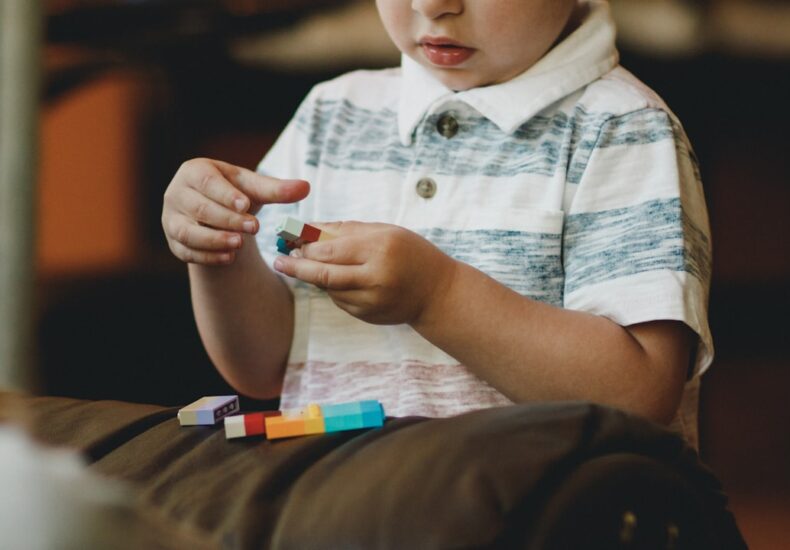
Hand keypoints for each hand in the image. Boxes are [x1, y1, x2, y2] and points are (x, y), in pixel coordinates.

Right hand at [162, 158, 308, 264]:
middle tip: (253, 228)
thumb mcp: (255, 190)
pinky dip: (207, 256)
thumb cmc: (235, 195)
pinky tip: (229, 258)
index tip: (246, 204)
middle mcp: (177, 194)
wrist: (216, 215)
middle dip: (227, 219)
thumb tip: (306, 187)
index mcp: (194, 172)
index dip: (226, 194)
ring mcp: (171, 219)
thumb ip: (277, 189)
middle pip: (199, 208)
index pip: (207, 182)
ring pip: (187, 231)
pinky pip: (186, 251)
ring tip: (238, 245)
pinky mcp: (174, 242)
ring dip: (213, 240)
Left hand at [273, 222, 457, 325]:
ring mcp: (371, 300)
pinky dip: (332, 289)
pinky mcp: (368, 316)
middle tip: (280, 261)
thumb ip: (346, 229)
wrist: (437, 292)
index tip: (289, 240)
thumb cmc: (410, 253)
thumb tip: (308, 228)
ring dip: (314, 277)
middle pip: (323, 274)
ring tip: (305, 265)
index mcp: (380, 249)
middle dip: (297, 267)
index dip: (306, 246)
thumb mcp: (384, 232)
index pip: (331, 249)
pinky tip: (336, 279)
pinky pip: (339, 300)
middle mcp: (376, 277)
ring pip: (328, 289)